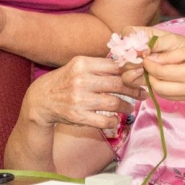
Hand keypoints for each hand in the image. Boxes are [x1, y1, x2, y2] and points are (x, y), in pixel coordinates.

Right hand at [25, 56, 145, 129]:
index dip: (132, 72)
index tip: (142, 76)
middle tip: (143, 93)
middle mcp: (81, 80)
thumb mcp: (78, 66)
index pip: (115, 66)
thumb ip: (100, 65)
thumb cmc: (65, 80)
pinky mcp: (78, 116)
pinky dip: (115, 121)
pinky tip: (117, 119)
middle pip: (118, 84)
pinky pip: (105, 121)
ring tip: (132, 107)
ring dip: (127, 106)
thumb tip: (130, 65)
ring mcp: (79, 99)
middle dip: (135, 89)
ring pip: (114, 103)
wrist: (41, 100)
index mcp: (82, 63)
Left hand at [118, 26, 184, 101]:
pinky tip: (167, 76)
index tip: (143, 55)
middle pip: (157, 87)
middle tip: (147, 62)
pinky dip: (166, 88)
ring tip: (156, 69)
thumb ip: (172, 55)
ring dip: (156, 83)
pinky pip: (173, 96)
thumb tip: (151, 58)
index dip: (148, 64)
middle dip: (149, 75)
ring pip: (163, 95)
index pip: (160, 72)